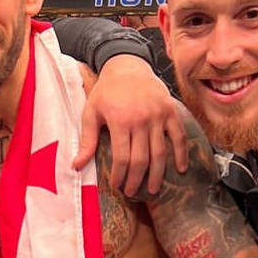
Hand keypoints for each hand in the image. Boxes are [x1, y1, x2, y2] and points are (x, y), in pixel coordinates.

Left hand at [76, 55, 189, 195]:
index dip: (120, 176)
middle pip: (141, 159)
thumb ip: (86, 141)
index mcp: (120, 120)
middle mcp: (142, 119)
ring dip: (157, 174)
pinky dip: (181, 154)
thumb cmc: (106, 92)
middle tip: (132, 192)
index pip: (122, 157)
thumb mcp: (91, 113)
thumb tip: (76, 166)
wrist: (127, 64)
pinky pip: (179, 136)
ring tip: (153, 189)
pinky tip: (180, 169)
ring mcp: (159, 115)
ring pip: (160, 152)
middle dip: (136, 180)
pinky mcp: (170, 111)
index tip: (117, 186)